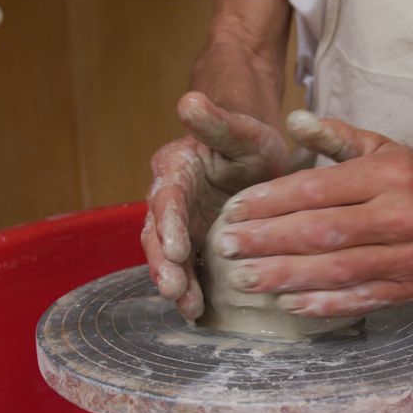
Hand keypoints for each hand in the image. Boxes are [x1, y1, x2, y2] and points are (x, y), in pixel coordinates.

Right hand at [141, 92, 287, 319]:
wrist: (253, 156)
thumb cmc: (248, 140)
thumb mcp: (241, 129)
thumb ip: (216, 121)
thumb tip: (189, 100)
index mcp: (176, 169)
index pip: (167, 198)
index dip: (169, 223)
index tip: (176, 248)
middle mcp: (170, 200)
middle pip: (159, 235)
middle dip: (164, 265)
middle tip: (175, 291)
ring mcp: (180, 226)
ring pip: (169, 258)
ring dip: (176, 283)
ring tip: (188, 308)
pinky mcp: (194, 246)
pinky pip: (188, 269)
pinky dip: (191, 289)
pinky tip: (199, 312)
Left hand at [210, 111, 412, 316]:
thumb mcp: (380, 146)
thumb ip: (334, 135)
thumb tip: (292, 121)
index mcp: (387, 175)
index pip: (317, 189)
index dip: (271, 201)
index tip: (235, 210)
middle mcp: (401, 216)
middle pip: (322, 232)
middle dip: (268, 241)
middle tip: (227, 246)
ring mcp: (408, 257)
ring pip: (337, 270)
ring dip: (286, 276)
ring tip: (245, 278)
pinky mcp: (412, 288)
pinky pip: (361, 299)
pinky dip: (322, 304)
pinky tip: (287, 303)